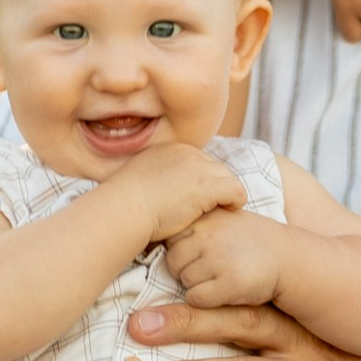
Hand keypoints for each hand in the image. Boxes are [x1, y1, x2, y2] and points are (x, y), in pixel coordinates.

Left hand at [128, 297, 360, 360]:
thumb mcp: (321, 336)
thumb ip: (276, 324)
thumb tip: (215, 313)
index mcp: (297, 321)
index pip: (242, 295)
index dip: (199, 286)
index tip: (153, 276)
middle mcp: (300, 347)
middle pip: (236, 325)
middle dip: (184, 322)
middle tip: (135, 323)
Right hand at [130, 141, 248, 248]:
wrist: (124, 209)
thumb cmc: (125, 204)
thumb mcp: (140, 179)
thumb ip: (156, 176)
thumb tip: (160, 188)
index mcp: (171, 149)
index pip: (198, 161)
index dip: (200, 180)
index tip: (196, 197)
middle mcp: (187, 153)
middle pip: (215, 167)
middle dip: (215, 186)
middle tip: (211, 206)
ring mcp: (199, 168)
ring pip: (227, 178)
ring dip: (225, 194)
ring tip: (221, 210)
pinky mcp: (209, 185)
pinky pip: (236, 191)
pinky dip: (235, 201)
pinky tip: (229, 211)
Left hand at [165, 206, 285, 310]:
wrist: (288, 259)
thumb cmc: (249, 242)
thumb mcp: (221, 220)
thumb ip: (193, 222)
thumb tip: (151, 226)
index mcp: (205, 217)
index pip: (171, 239)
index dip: (184, 251)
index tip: (202, 253)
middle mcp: (208, 234)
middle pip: (173, 262)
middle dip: (187, 270)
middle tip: (213, 269)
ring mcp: (217, 258)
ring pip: (184, 280)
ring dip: (198, 285)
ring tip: (222, 277)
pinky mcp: (228, 282)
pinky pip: (196, 298)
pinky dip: (206, 300)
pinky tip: (225, 290)